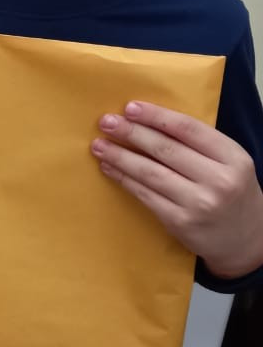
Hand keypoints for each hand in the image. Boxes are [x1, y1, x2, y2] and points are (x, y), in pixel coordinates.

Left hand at [91, 100, 262, 278]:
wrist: (247, 239)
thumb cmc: (231, 192)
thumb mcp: (228, 163)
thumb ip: (198, 144)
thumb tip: (147, 121)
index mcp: (232, 157)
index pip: (188, 129)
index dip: (156, 116)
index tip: (130, 107)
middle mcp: (218, 180)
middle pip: (166, 149)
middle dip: (131, 133)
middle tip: (106, 122)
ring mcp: (199, 203)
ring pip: (150, 173)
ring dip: (120, 156)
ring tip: (99, 145)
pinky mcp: (180, 222)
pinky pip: (145, 195)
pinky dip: (124, 179)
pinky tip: (109, 168)